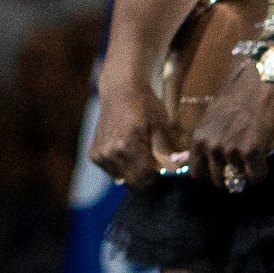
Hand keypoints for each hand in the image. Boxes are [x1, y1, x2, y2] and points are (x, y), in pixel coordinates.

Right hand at [88, 70, 174, 188]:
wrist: (119, 90)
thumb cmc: (144, 105)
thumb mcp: (160, 125)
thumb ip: (167, 150)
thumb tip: (179, 169)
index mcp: (128, 145)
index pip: (146, 177)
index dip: (158, 174)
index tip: (163, 165)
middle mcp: (110, 152)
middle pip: (134, 182)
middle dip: (146, 175)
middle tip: (152, 158)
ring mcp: (100, 154)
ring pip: (122, 179)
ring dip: (133, 171)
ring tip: (138, 152)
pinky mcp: (94, 154)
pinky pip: (112, 172)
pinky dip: (121, 166)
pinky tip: (125, 151)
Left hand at [187, 60, 273, 190]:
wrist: (260, 84)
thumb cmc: (237, 99)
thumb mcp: (212, 119)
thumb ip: (208, 140)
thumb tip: (204, 162)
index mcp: (198, 138)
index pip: (196, 173)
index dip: (209, 174)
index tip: (220, 171)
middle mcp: (211, 147)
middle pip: (217, 180)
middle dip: (229, 177)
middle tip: (239, 167)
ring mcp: (229, 151)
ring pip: (239, 178)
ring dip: (246, 172)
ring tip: (252, 156)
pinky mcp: (250, 152)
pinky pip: (256, 176)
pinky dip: (261, 172)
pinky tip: (263, 160)